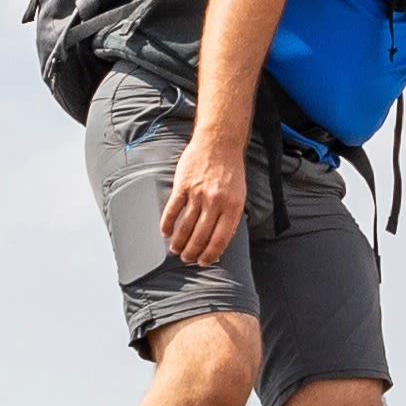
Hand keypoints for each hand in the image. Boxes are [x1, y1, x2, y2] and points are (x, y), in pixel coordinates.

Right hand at [162, 128, 245, 268]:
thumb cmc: (231, 170)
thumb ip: (230, 216)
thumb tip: (220, 241)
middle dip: (192, 252)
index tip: (203, 262)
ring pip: (185, 226)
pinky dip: (167, 224)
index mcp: (232, 207)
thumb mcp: (239, 195)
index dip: (210, 255)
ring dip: (179, 242)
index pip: (219, 240)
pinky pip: (173, 210)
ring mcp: (198, 194)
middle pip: (200, 236)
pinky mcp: (183, 186)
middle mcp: (215, 203)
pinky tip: (165, 233)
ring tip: (175, 250)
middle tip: (186, 259)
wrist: (219, 142)